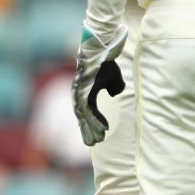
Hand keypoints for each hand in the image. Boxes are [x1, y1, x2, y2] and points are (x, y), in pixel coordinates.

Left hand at [72, 23, 127, 145]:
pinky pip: (89, 110)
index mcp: (85, 91)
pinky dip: (96, 120)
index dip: (95, 122)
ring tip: (98, 140)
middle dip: (88, 130)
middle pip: (83, 116)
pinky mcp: (83, 91)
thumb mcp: (113, 78)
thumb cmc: (107, 63)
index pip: (88, 111)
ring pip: (85, 116)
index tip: (103, 133)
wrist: (103, 50)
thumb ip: (115, 87)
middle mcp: (80, 93)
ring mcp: (80, 92)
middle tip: (94, 143)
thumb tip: (113, 93)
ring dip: (92, 129)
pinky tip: (103, 129)